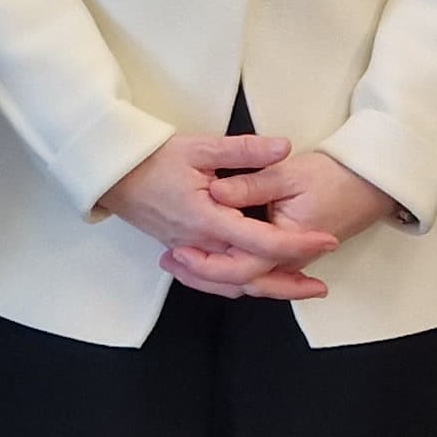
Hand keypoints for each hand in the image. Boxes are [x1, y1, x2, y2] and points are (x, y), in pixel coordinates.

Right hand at [100, 132, 334, 301]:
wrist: (110, 173)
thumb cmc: (152, 158)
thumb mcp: (200, 147)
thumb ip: (244, 150)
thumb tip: (284, 147)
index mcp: (208, 220)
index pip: (263, 242)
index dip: (298, 244)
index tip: (326, 240)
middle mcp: (200, 244)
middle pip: (251, 276)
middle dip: (289, 285)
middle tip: (321, 287)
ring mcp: (189, 251)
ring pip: (232, 282)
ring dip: (267, 289)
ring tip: (297, 290)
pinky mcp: (182, 250)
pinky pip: (215, 278)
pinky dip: (238, 285)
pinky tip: (254, 283)